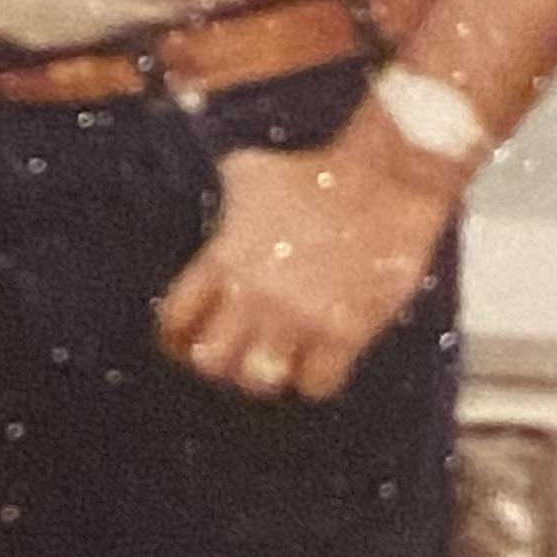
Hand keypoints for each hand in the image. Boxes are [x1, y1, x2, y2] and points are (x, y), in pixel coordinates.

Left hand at [153, 111, 459, 402]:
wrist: (380, 181)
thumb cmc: (311, 173)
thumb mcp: (248, 173)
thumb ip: (226, 205)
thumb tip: (223, 215)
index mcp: (222, 259)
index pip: (175, 320)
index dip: (177, 337)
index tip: (187, 341)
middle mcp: (253, 295)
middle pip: (212, 360)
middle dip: (218, 361)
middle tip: (234, 353)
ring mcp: (298, 318)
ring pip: (259, 379)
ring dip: (263, 374)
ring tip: (273, 361)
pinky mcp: (344, 333)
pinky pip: (315, 384)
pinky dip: (312, 380)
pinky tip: (316, 362)